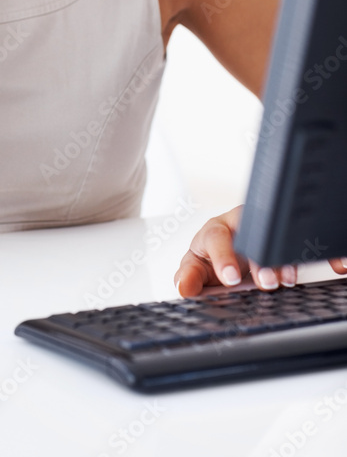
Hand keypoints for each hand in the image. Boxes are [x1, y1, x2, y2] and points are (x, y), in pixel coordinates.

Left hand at [174, 205, 346, 296]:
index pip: (217, 236)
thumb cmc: (213, 257)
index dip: (223, 255)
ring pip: (281, 238)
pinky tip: (338, 264)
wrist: (232, 254)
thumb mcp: (197, 266)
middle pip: (253, 235)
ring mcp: (268, 233)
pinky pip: (307, 242)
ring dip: (288, 258)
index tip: (230, 277)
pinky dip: (324, 253)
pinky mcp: (289, 241)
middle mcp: (243, 226)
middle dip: (261, 259)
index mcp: (217, 230)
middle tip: (265, 282)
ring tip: (289, 279)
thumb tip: (183, 288)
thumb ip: (190, 276)